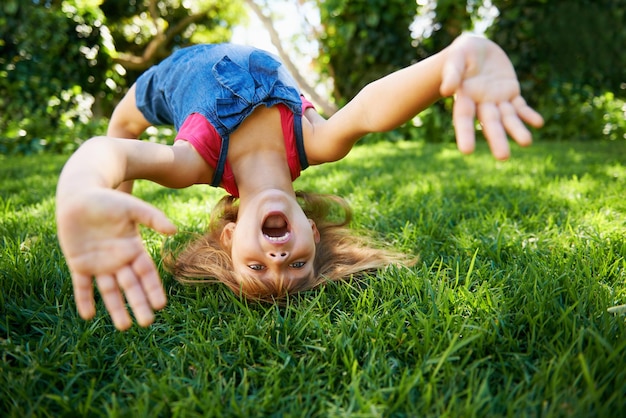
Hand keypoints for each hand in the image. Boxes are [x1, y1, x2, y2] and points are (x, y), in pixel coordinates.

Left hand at [56, 188, 176, 329]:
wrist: (78, 195)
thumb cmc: (108, 200)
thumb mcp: (132, 207)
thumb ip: (153, 218)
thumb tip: (174, 231)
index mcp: (133, 248)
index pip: (146, 273)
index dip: (153, 288)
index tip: (160, 305)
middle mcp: (118, 260)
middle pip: (131, 286)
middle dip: (139, 304)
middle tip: (146, 323)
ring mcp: (98, 264)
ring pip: (109, 290)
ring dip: (116, 308)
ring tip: (124, 327)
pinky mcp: (79, 264)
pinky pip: (82, 286)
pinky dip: (85, 299)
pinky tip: (88, 315)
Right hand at [440, 34, 543, 159]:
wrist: (477, 49)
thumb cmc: (462, 53)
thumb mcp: (456, 57)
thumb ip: (452, 73)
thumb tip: (447, 90)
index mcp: (465, 97)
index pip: (464, 118)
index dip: (465, 134)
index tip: (467, 152)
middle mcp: (481, 103)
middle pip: (490, 123)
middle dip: (497, 139)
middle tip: (503, 157)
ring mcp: (497, 100)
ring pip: (508, 118)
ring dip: (517, 130)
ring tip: (527, 142)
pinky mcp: (510, 93)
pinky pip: (520, 106)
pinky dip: (528, 114)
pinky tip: (538, 123)